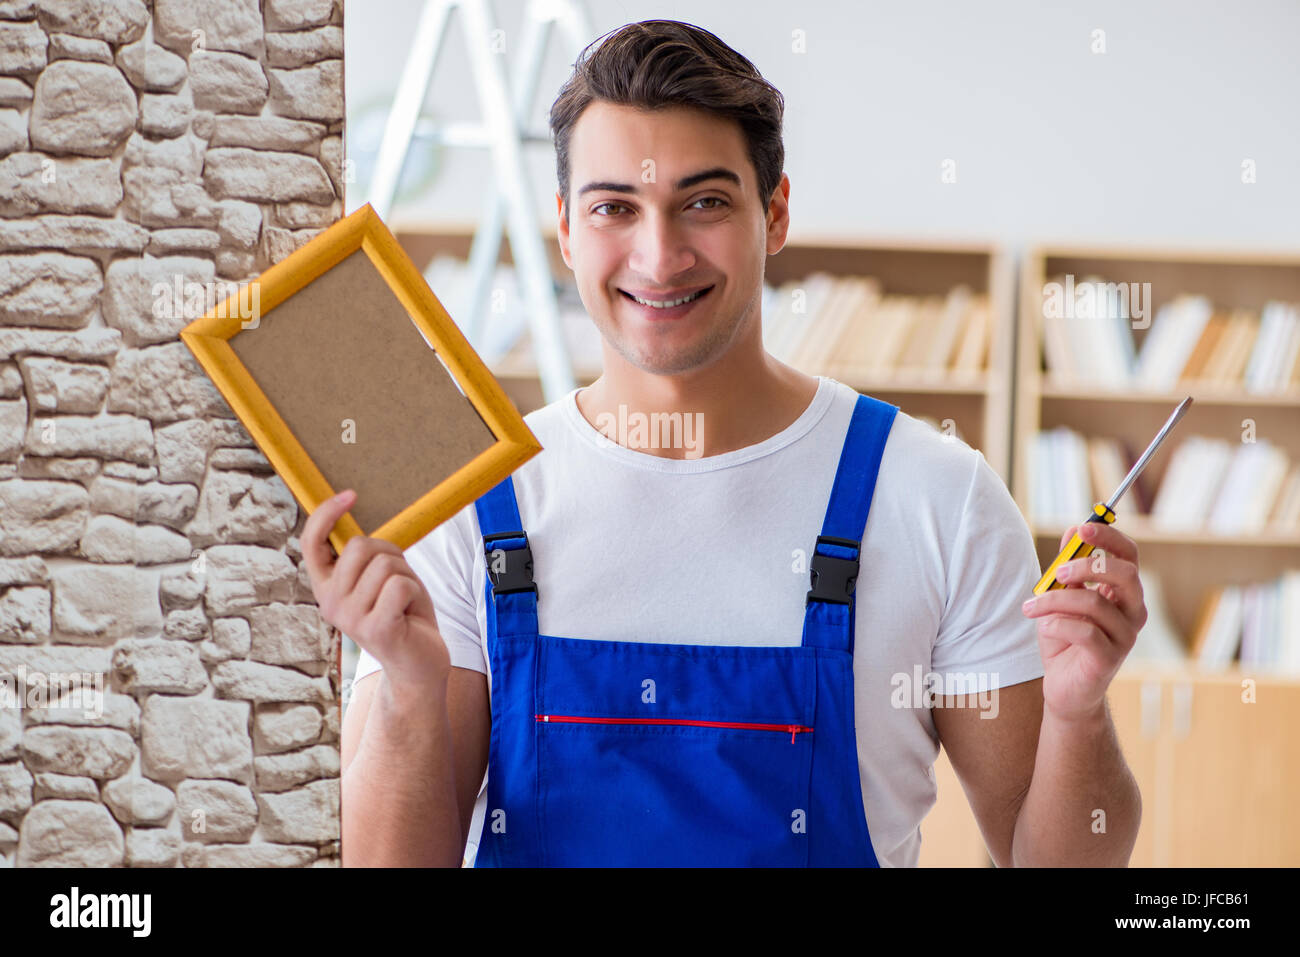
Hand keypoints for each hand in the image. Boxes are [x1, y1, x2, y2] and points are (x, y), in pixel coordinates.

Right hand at [301, 489, 449, 695]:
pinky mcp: (374, 629)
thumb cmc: (403, 614)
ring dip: (407, 576)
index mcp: (326, 587)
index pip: (311, 543)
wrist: (419, 665)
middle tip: (398, 584)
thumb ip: (366, 557)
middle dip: (390, 555)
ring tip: (405, 602)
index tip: (350, 495)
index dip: (325, 514)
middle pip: (360, 546)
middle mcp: (330, 603)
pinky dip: (415, 592)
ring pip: (385, 564)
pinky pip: (400, 585)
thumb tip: (358, 517)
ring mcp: (350, 618)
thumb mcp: (379, 579)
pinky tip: (410, 614)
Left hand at [1021, 522, 1146, 723]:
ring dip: (1056, 600)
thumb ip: (1068, 567)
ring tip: (1032, 607)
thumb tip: (1072, 530)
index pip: (1129, 555)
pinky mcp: (1110, 658)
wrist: (1064, 687)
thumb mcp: (1061, 597)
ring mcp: (1125, 636)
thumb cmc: (1064, 638)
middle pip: (1125, 575)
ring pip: (1095, 603)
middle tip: (1056, 571)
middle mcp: (1132, 612)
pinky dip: (1058, 624)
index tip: (1081, 530)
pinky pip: (1085, 632)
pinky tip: (1044, 627)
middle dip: (1087, 566)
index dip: (1109, 538)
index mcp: (1123, 592)